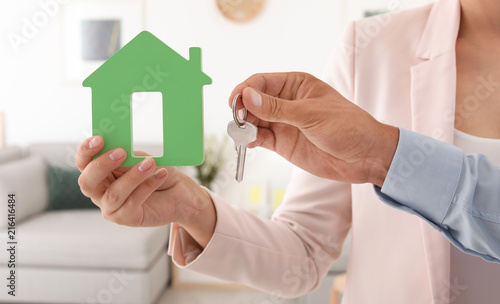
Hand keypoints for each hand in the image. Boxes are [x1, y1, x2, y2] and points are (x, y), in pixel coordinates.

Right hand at [75, 136, 215, 246]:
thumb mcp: (142, 158)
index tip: (98, 139)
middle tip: (122, 153)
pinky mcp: (126, 218)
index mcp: (100, 173)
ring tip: (150, 163)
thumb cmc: (157, 171)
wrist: (179, 191)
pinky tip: (161, 174)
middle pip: (87, 182)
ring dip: (132, 177)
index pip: (83, 163)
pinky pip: (132, 202)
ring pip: (113, 194)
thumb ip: (128, 157)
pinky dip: (147, 186)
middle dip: (102, 165)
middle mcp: (100, 192)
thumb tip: (115, 151)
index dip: (86, 151)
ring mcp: (111, 208)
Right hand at [230, 72, 398, 186]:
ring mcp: (284, 123)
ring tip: (241, 134)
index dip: (246, 90)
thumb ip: (277, 108)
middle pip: (254, 101)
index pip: (262, 82)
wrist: (364, 157)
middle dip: (243, 109)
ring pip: (255, 121)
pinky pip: (261, 138)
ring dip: (245, 126)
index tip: (235, 102)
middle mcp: (286, 102)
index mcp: (296, 85)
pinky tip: (249, 142)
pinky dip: (251, 140)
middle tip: (237, 121)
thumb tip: (247, 96)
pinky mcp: (283, 143)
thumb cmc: (347, 126)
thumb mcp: (311, 114)